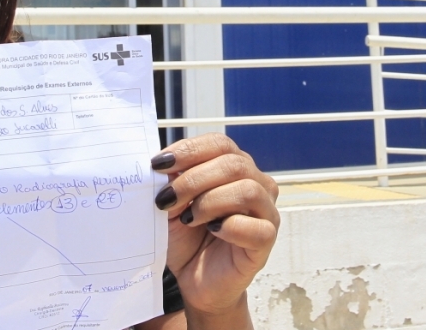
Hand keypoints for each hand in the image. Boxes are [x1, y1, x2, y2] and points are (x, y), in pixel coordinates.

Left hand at [150, 134, 278, 326]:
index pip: (219, 143)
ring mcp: (265, 211)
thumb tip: (165, 168)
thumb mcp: (171, 206)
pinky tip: (212, 230)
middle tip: (167, 199)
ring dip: (209, 202)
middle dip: (193, 179)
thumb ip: (172, 183)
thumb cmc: (186, 239)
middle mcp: (255, 183)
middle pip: (233, 164)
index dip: (189, 150)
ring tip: (188, 218)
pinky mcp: (266, 240)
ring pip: (247, 190)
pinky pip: (257, 226)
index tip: (159, 165)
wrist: (193, 281)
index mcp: (233, 167)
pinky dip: (230, 226)